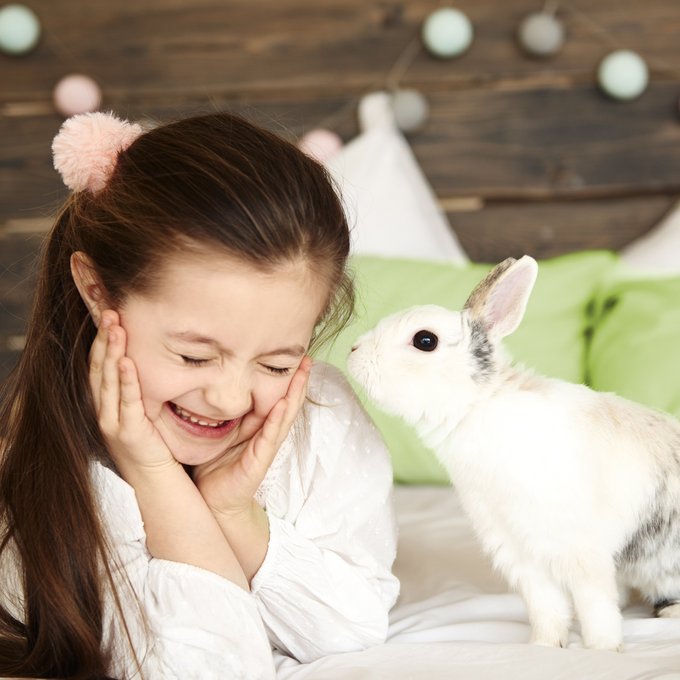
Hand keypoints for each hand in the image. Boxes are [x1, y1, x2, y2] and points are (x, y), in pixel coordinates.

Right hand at [90, 309, 176, 474]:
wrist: (158, 484)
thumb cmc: (156, 447)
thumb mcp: (145, 411)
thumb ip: (142, 388)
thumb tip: (150, 358)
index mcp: (107, 404)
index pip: (100, 364)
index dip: (102, 339)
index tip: (110, 314)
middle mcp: (104, 412)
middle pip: (99, 367)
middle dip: (104, 338)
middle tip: (109, 310)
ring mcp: (113, 423)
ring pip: (108, 380)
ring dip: (111, 351)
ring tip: (115, 326)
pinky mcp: (129, 433)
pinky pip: (127, 402)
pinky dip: (125, 381)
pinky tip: (126, 361)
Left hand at [193, 356, 311, 516]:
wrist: (210, 501)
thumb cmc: (212, 466)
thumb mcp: (215, 431)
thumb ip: (217, 411)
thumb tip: (205, 382)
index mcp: (256, 426)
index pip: (275, 397)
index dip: (285, 378)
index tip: (294, 356)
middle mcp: (265, 434)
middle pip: (286, 402)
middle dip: (298, 381)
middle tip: (307, 358)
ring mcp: (265, 447)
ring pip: (284, 416)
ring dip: (294, 394)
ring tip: (303, 374)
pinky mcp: (259, 462)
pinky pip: (269, 437)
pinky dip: (277, 420)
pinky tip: (283, 405)